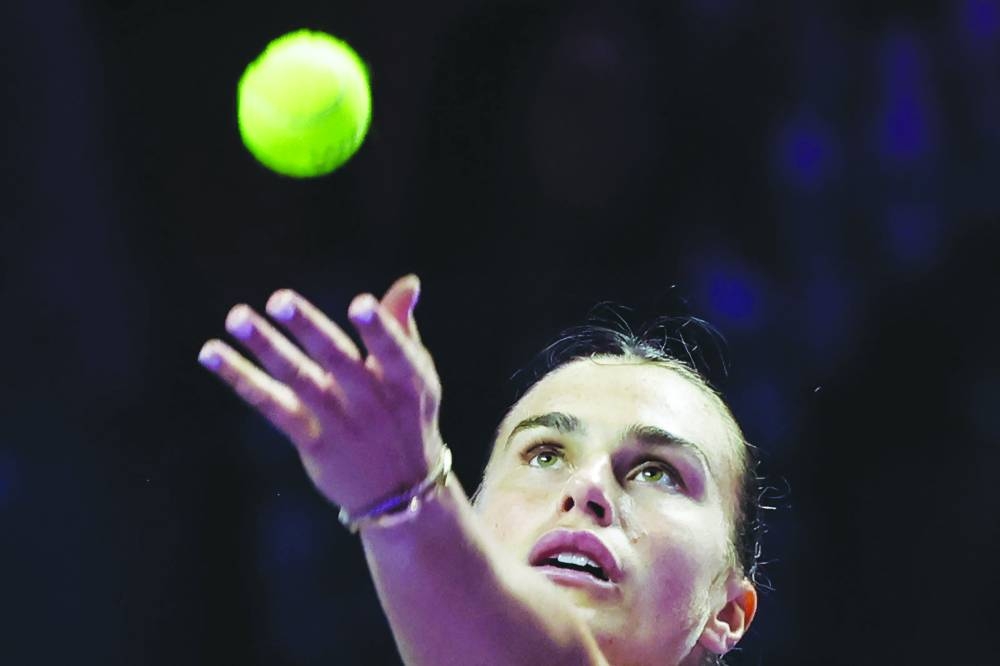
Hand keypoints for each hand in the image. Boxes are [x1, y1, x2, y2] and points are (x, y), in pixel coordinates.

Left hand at [197, 274, 443, 514]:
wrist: (401, 491)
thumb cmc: (406, 417)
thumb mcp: (418, 376)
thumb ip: (401, 329)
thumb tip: (408, 282)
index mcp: (406, 381)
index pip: (394, 352)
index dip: (379, 329)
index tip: (361, 303)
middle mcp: (371, 402)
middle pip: (337, 360)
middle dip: (309, 328)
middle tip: (280, 299)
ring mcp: (339, 424)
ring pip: (298, 380)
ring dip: (266, 347)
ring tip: (237, 317)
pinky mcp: (311, 443)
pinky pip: (271, 407)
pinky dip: (240, 379)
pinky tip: (212, 353)